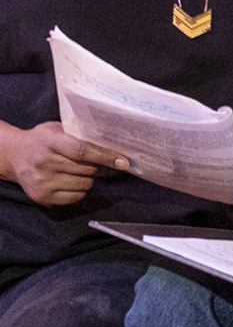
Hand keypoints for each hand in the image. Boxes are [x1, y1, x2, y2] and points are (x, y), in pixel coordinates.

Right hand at [0, 121, 129, 205]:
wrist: (15, 155)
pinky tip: (74, 180)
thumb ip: (79, 135)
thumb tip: (113, 143)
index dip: (105, 157)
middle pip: (85, 170)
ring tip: (85, 171)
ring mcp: (42, 182)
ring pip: (83, 185)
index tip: (124, 162)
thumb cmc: (43, 139)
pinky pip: (74, 197)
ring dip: (90, 179)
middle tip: (105, 164)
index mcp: (50, 142)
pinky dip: (81, 190)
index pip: (82, 151)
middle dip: (100, 168)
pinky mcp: (41, 197)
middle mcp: (44, 162)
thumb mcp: (58, 129)